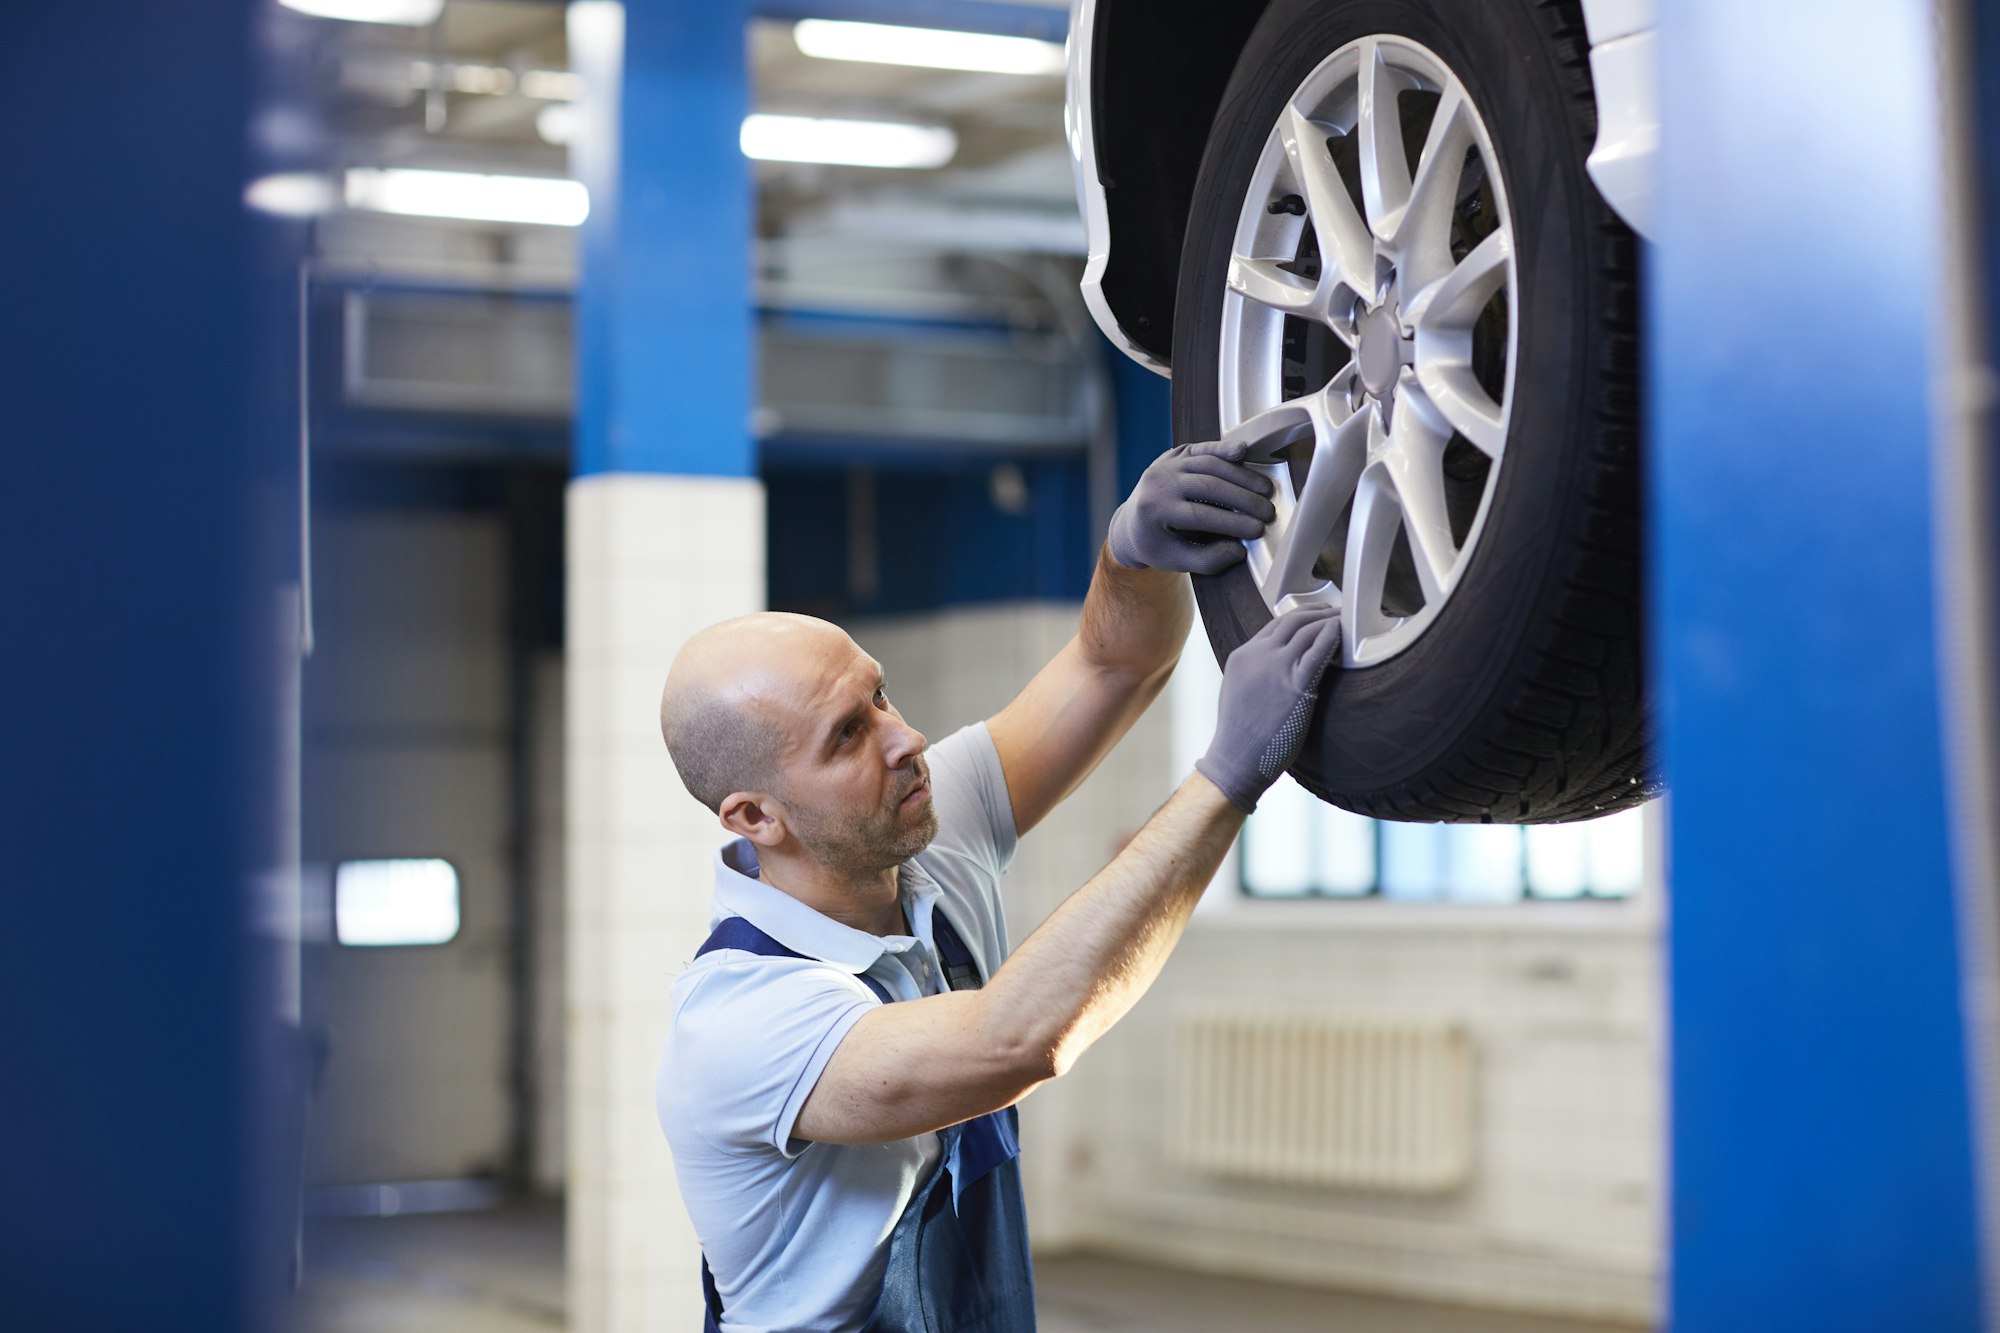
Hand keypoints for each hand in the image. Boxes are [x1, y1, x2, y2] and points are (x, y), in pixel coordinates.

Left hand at [1106, 438, 1275, 574]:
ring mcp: (1166, 464)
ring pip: (1210, 464)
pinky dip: (1224, 448)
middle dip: (1242, 499)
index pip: (1200, 516)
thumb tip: (1239, 551)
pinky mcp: (1176, 454)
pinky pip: (1203, 449)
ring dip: (1242, 476)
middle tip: (1267, 511)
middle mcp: (1158, 482)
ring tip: (1265, 490)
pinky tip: (1243, 451)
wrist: (1131, 523)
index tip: (1257, 530)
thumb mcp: (1176, 561)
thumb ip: (1207, 560)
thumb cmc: (1155, 544)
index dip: (1232, 523)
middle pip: (1208, 486)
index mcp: (1154, 510)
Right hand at [1196, 604, 1340, 811]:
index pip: (1274, 625)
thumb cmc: (1240, 734)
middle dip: (1316, 612)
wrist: (1237, 758)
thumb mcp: (1238, 691)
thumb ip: (1255, 672)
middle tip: (1334, 612)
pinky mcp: (1296, 685)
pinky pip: (1318, 651)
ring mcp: (1277, 668)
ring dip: (1328, 620)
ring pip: (1306, 630)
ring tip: (1343, 620)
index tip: (1314, 616)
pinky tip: (1342, 634)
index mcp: (1242, 656)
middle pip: (1291, 620)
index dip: (1298, 616)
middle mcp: (1258, 656)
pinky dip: (1331, 637)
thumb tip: (1278, 666)